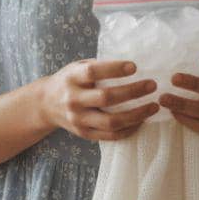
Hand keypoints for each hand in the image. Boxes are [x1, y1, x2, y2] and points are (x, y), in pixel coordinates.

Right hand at [41, 59, 158, 141]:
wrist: (45, 105)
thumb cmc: (68, 81)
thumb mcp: (76, 67)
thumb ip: (97, 66)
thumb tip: (130, 64)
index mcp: (72, 78)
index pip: (93, 72)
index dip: (114, 69)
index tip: (134, 66)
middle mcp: (74, 99)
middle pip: (106, 98)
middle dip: (133, 92)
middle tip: (152, 85)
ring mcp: (78, 119)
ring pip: (111, 121)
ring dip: (136, 115)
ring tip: (153, 106)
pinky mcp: (84, 133)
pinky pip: (110, 135)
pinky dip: (129, 129)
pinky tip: (141, 121)